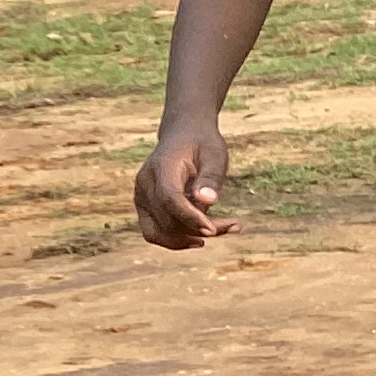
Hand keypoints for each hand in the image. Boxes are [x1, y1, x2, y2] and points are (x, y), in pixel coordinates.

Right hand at [135, 116, 233, 244]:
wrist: (183, 135)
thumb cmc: (202, 144)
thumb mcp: (215, 154)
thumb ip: (211, 177)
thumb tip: (206, 201)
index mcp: (161, 167)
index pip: (170, 199)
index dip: (190, 218)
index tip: (213, 230)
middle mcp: (144, 184)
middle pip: (167, 219)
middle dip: (200, 229)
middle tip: (234, 225)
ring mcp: (141, 197)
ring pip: (158, 232)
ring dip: (190, 239)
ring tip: (224, 231)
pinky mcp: (145, 207)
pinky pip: (155, 233)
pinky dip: (178, 240)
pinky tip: (204, 235)